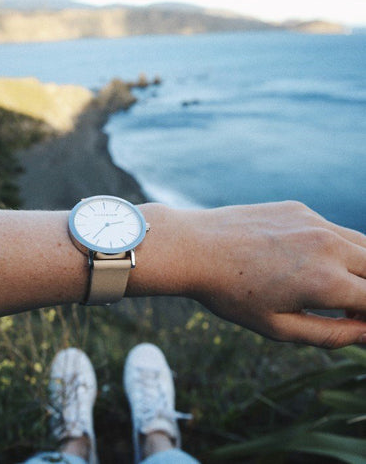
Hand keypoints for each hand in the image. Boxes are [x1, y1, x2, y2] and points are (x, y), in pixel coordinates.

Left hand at [175, 201, 365, 347]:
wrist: (194, 248)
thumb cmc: (229, 293)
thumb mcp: (277, 326)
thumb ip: (330, 334)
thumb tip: (365, 333)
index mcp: (326, 282)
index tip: (354, 322)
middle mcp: (328, 245)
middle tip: (347, 308)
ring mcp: (314, 221)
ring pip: (362, 244)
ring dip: (359, 268)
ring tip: (328, 287)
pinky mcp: (298, 208)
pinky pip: (332, 229)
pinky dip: (334, 247)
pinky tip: (304, 261)